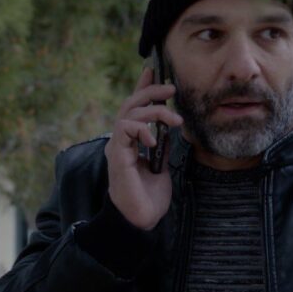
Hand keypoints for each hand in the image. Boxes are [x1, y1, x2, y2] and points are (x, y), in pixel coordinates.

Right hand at [104, 67, 182, 230]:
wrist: (141, 220)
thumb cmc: (149, 198)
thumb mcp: (161, 166)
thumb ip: (162, 147)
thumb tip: (169, 130)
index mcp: (131, 142)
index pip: (135, 108)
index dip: (142, 87)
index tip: (152, 71)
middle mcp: (122, 141)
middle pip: (130, 104)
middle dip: (150, 91)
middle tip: (171, 89)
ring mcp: (118, 147)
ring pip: (129, 113)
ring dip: (153, 111)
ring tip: (174, 120)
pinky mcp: (118, 155)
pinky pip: (124, 129)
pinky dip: (141, 129)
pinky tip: (154, 140)